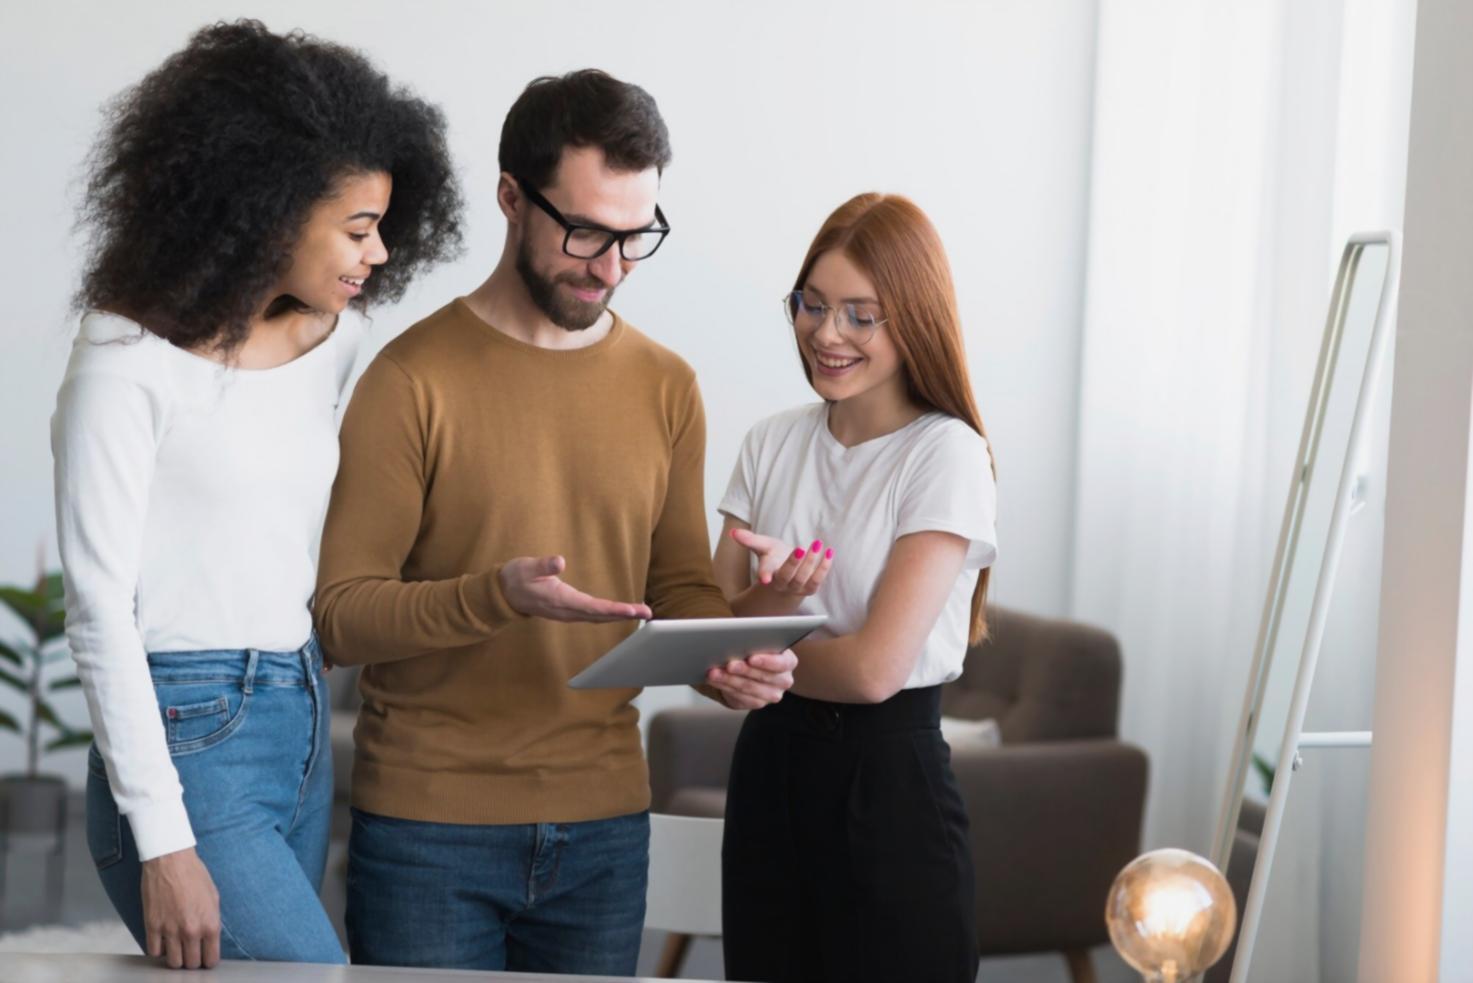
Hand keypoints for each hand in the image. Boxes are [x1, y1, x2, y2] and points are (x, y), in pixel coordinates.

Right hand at [140, 847, 219, 968]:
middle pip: (191, 964)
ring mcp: (170, 930)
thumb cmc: (193, 874)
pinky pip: (153, 951)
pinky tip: (162, 942)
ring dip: (175, 958)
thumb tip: (210, 939)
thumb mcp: (214, 897)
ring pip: (172, 962)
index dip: (208, 961)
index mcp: (210, 923)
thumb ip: (211, 921)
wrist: (170, 861)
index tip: (205, 958)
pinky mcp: (152, 926)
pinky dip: (158, 950)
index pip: (210, 959)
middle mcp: (191, 931)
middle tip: (190, 953)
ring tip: (176, 949)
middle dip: (192, 961)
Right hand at [500, 555, 652, 621]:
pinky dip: (609, 614)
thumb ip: (543, 565)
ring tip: (641, 612)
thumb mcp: (527, 567)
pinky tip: (620, 612)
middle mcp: (567, 610)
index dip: (614, 610)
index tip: (632, 610)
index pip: (593, 607)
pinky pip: (593, 615)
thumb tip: (559, 562)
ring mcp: (568, 613)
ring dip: (620, 616)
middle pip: (601, 616)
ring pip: (598, 617)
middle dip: (624, 615)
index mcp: (560, 600)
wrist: (504, 594)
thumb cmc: (516, 578)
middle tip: (647, 613)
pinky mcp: (568, 610)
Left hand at [707, 649, 797, 708]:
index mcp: (788, 662)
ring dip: (729, 679)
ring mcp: (771, 694)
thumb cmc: (758, 650)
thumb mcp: (759, 643)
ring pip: (748, 687)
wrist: (754, 669)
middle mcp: (783, 680)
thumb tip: (737, 639)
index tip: (751, 658)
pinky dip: (724, 687)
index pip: (781, 663)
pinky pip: (740, 697)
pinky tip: (714, 680)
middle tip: (728, 664)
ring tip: (714, 672)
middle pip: (763, 677)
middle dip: (743, 670)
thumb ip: (754, 641)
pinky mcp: (757, 703)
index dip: (766, 661)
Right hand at [731, 528, 833, 596]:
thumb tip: (734, 532)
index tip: (765, 579)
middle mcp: (781, 583)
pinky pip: (817, 580)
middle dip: (793, 564)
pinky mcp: (810, 588)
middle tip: (799, 549)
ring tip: (817, 544)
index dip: (764, 575)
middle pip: (786, 576)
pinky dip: (824, 567)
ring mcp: (796, 587)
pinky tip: (829, 552)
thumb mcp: (762, 546)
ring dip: (811, 562)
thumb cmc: (774, 557)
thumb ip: (750, 540)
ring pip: (803, 578)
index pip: (765, 574)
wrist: (787, 574)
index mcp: (768, 573)